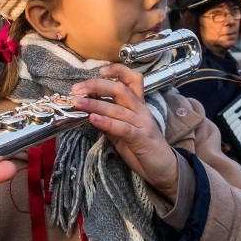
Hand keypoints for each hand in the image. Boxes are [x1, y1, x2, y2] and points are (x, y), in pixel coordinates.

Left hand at [70, 64, 178, 200]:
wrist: (164, 169)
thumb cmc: (143, 149)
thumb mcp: (122, 132)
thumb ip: (109, 120)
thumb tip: (88, 111)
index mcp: (138, 106)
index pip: (133, 80)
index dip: (118, 71)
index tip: (100, 70)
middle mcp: (141, 111)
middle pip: (120, 90)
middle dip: (96, 86)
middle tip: (76, 89)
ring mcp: (142, 124)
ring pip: (118, 108)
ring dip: (96, 103)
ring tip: (78, 102)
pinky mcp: (142, 139)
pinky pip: (123, 128)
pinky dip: (107, 122)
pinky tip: (93, 119)